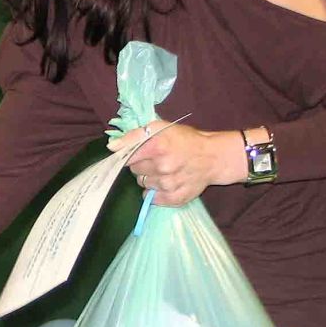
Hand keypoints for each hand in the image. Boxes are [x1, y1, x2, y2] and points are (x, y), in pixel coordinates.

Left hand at [111, 120, 243, 206]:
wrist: (214, 157)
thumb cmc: (185, 140)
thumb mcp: (161, 127)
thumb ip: (134, 135)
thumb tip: (111, 147)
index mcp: (158, 146)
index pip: (127, 157)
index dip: (130, 155)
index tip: (137, 154)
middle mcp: (163, 166)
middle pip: (135, 171)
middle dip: (142, 166)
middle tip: (156, 160)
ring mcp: (169, 184)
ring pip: (143, 185)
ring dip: (150, 179)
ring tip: (164, 171)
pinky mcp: (176, 198)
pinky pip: (153, 199)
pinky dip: (156, 192)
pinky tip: (167, 183)